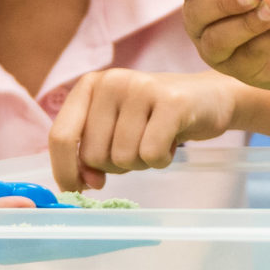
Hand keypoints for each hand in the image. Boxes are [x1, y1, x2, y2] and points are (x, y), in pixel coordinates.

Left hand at [48, 68, 243, 189]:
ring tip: (157, 140)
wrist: (209, 98)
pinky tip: (171, 142)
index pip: (60, 136)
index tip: (79, 188)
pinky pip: (151, 155)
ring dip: (142, 162)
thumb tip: (82, 183)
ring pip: (123, 158)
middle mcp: (111, 81)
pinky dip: (161, 160)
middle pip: (93, 155)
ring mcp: (141, 88)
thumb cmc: (156, 118)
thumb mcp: (115, 128)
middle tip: (138, 148)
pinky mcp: (172, 102)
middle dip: (116, 166)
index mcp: (90, 86)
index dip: (65, 170)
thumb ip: (90, 152)